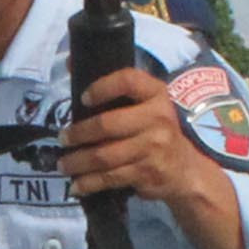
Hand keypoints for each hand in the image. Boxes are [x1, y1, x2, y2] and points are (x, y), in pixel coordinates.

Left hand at [60, 67, 246, 248]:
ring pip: (104, 155)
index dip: (102, 87)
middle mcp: (158, 118)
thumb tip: (70, 63)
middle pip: (107, 124)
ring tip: (63, 164)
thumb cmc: (155, 131)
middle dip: (78, 133)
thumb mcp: (145, 106)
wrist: (185, 169)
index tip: (83, 99)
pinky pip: (109, 177)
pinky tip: (76, 185)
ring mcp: (154, 147)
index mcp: (156, 95)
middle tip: (62, 139)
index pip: (128, 80)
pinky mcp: (147, 172)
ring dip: (77, 162)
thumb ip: (116, 91)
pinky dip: (88, 183)